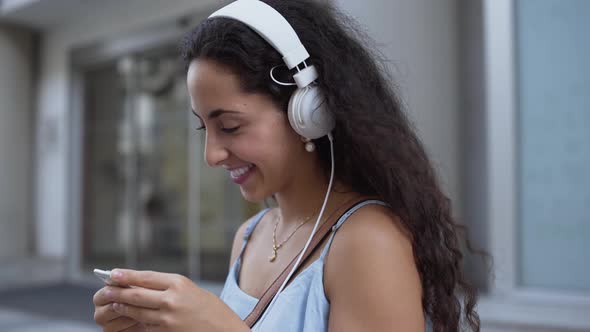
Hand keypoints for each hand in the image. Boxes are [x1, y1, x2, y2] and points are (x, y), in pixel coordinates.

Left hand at [100, 269, 248, 331]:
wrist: (224, 330)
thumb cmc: (210, 309)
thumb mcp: (191, 290)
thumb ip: (169, 287)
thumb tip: (143, 284)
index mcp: (178, 283)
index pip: (145, 277)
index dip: (127, 276)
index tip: (113, 273)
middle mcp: (171, 299)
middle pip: (136, 294)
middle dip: (119, 292)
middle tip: (106, 290)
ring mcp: (167, 318)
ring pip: (136, 312)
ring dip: (123, 308)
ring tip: (115, 304)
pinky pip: (146, 326)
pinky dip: (137, 322)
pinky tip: (131, 319)